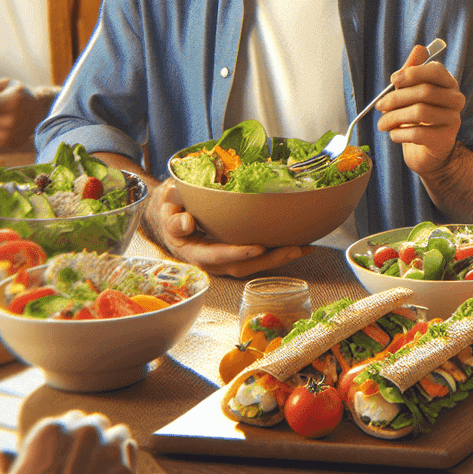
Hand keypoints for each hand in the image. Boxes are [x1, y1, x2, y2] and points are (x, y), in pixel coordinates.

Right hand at [0, 410, 136, 473]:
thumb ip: (1, 461)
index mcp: (52, 430)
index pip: (71, 419)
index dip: (69, 439)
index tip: (66, 456)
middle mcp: (83, 433)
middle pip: (95, 424)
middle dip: (91, 441)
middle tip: (81, 465)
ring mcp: (107, 451)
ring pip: (117, 433)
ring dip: (110, 447)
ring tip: (98, 471)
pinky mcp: (125, 471)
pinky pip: (130, 452)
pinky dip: (123, 461)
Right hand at [148, 179, 311, 276]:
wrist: (175, 215)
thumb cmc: (173, 207)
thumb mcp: (167, 206)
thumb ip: (173, 215)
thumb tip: (186, 222)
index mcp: (194, 251)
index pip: (216, 255)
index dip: (237, 253)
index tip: (258, 248)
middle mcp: (213, 261)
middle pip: (243, 266)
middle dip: (270, 260)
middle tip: (295, 249)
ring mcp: (227, 260)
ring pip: (255, 265)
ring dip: (281, 258)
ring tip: (305, 247)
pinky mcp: (239, 254)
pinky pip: (260, 258)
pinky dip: (280, 252)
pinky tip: (302, 244)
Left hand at [375, 42, 464, 177]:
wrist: (427, 152)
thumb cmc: (417, 119)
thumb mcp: (411, 93)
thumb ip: (412, 72)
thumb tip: (420, 48)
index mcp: (448, 84)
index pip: (436, 70)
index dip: (412, 73)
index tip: (393, 79)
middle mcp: (455, 100)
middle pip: (425, 92)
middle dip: (396, 98)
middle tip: (380, 106)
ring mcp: (453, 121)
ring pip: (420, 112)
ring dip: (394, 117)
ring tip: (382, 124)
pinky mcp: (444, 140)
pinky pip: (418, 134)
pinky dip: (399, 134)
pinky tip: (393, 135)